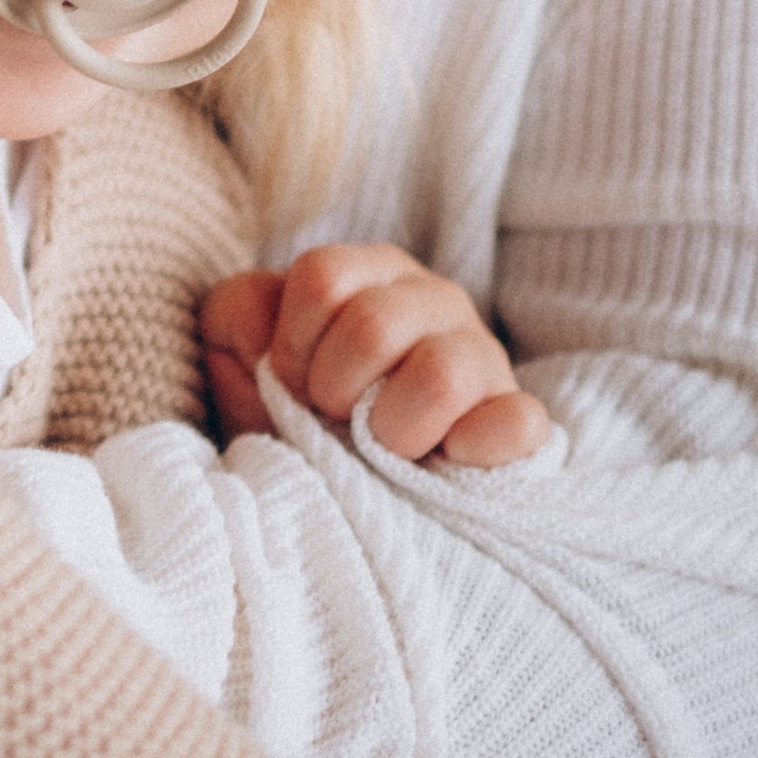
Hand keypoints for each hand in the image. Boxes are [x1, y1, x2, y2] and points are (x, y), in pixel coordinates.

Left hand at [200, 246, 551, 468]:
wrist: (334, 483)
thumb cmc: (288, 405)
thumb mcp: (239, 347)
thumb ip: (240, 312)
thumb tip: (268, 333)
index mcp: (369, 274)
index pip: (323, 278)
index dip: (292, 343)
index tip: (290, 381)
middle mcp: (434, 301)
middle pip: (373, 325)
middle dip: (335, 389)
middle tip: (335, 418)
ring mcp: (483, 358)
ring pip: (441, 372)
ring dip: (391, 427)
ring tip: (382, 447)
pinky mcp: (516, 422)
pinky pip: (518, 423)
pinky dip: (476, 448)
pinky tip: (443, 460)